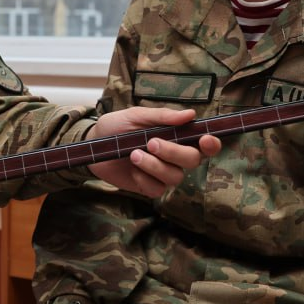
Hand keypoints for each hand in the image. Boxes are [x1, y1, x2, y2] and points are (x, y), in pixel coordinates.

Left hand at [86, 106, 219, 197]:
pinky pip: (156, 189)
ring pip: (175, 177)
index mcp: (177, 137)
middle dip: (174, 152)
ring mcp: (162, 173)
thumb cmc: (116, 127)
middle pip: (192, 160)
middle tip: (151, 142)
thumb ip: (162, 116)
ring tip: (134, 154)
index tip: (205, 139)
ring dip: (155, 165)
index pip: (204, 144)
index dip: (211, 144)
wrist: (92, 145)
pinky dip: (144, 178)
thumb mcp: (136, 116)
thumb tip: (190, 115)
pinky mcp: (148, 186)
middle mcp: (174, 157)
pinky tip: (132, 169)